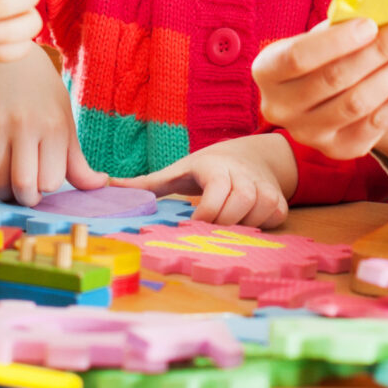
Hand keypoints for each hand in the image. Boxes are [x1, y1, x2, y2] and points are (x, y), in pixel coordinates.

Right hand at [0, 54, 104, 204]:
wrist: (15, 70)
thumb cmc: (47, 104)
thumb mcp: (67, 128)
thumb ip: (79, 163)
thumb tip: (103, 185)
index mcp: (53, 127)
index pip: (50, 181)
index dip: (49, 186)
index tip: (48, 180)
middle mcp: (23, 124)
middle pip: (22, 184)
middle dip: (28, 199)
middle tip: (31, 196)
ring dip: (7, 193)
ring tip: (15, 187)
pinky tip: (2, 170)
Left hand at [122, 134, 298, 227]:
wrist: (253, 156)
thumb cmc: (208, 167)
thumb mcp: (179, 171)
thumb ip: (146, 183)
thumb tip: (107, 187)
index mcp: (217, 168)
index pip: (214, 201)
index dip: (202, 219)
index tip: (192, 225)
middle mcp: (245, 177)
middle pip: (235, 213)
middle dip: (219, 226)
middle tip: (207, 230)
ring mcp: (266, 190)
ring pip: (255, 218)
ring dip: (239, 227)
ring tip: (225, 224)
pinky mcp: (280, 202)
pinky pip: (271, 222)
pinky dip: (258, 227)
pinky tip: (244, 222)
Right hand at [251, 17, 387, 158]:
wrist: (323, 99)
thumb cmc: (322, 56)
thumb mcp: (321, 38)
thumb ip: (345, 27)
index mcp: (267, 71)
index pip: (298, 57)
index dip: (336, 42)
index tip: (371, 24)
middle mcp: (280, 107)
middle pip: (334, 79)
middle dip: (378, 52)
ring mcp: (308, 134)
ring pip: (358, 103)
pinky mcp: (339, 150)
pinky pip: (377, 124)